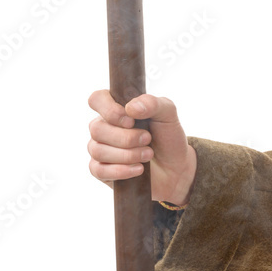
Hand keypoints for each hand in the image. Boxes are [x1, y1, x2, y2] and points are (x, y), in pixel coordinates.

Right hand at [87, 90, 196, 205]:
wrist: (175, 167)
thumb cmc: (167, 136)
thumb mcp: (168, 114)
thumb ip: (152, 103)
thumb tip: (131, 107)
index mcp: (116, 108)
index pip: (97, 99)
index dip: (109, 110)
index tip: (131, 120)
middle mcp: (104, 127)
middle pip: (97, 129)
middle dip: (126, 137)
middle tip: (147, 139)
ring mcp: (100, 149)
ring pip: (98, 150)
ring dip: (128, 154)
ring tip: (148, 154)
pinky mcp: (101, 171)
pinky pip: (99, 171)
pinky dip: (121, 170)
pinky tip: (138, 169)